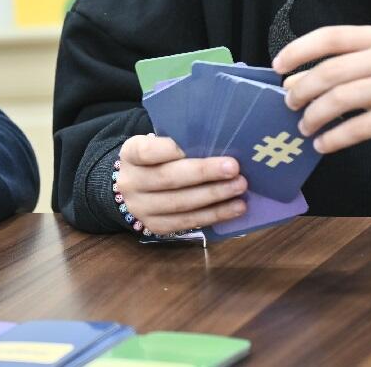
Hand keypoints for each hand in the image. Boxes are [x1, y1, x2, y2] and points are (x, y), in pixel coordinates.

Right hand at [115, 134, 246, 234]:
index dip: (166, 149)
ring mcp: (141, 208)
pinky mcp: (156, 227)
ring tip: (239, 187)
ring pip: (180, 203)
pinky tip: (236, 207)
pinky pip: (188, 222)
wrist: (135, 189)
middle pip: (168, 178)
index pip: (145, 151)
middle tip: (233, 168)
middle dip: (203, 173)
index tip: (186, 147)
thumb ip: (179, 143)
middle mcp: (131, 183)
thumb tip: (219, 143)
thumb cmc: (158, 160)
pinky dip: (214, 215)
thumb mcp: (158, 144)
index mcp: (130, 155)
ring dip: (214, 196)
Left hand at [276, 25, 370, 155]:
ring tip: (304, 126)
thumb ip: (337, 70)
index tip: (278, 66)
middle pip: (331, 71)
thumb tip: (290, 82)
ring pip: (341, 98)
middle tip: (289, 104)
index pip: (331, 37)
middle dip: (303, 90)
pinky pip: (357, 127)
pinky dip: (333, 138)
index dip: (299, 50)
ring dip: (314, 115)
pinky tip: (323, 144)